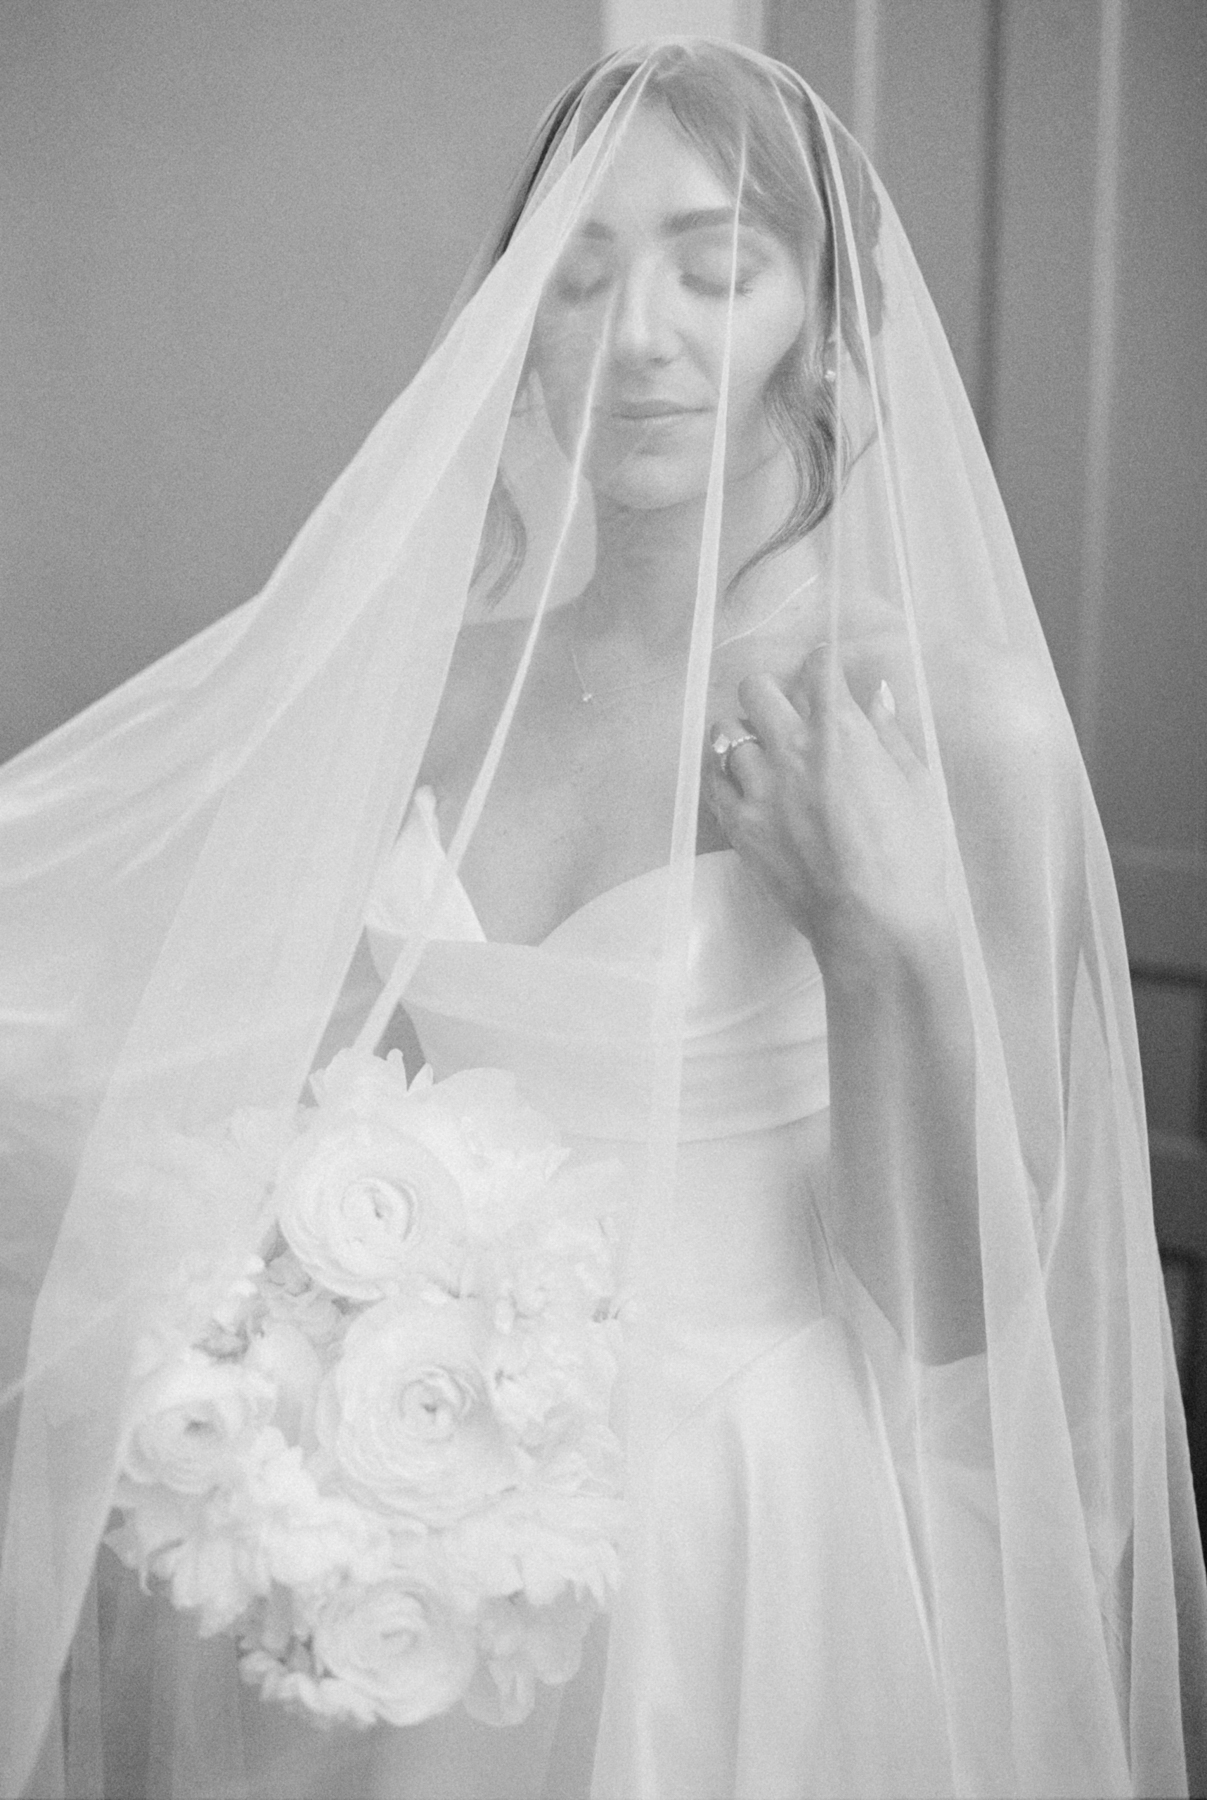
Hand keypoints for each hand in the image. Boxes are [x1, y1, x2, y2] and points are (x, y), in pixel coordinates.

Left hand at [704, 646, 949, 978]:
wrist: (873, 922)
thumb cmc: (910, 856)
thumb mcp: (915, 785)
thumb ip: (888, 734)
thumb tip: (875, 694)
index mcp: (840, 733)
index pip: (817, 669)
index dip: (822, 664)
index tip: (826, 672)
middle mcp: (791, 750)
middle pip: (757, 689)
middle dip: (774, 693)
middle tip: (789, 714)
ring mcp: (758, 788)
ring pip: (727, 732)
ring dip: (746, 735)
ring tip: (762, 752)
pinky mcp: (739, 826)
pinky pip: (713, 781)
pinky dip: (724, 773)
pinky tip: (741, 781)